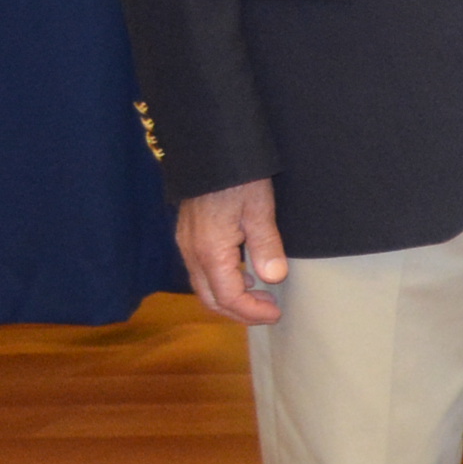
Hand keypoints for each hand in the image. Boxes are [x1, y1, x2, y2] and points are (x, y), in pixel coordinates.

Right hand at [174, 179, 287, 325]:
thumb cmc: (237, 176)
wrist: (208, 148)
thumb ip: (266, 245)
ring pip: (203, 285)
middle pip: (211, 298)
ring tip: (261, 295)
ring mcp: (187, 244)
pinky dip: (222, 281)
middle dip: (239, 311)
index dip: (251, 312)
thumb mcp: (259, 208)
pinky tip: (244, 272)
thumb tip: (273, 278)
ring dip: (230, 297)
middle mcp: (192, 252)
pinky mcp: (188, 235)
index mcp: (210, 251)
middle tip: (269, 310)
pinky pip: (201, 270)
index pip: (228, 297)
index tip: (275, 314)